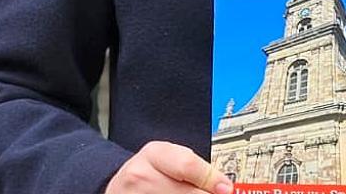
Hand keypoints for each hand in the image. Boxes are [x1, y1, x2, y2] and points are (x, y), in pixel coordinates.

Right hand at [106, 141, 233, 193]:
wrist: (119, 187)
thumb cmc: (149, 171)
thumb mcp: (166, 159)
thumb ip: (191, 166)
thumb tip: (222, 184)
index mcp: (153, 154)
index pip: (187, 165)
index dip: (211, 179)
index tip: (226, 188)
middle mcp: (140, 176)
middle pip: (186, 192)